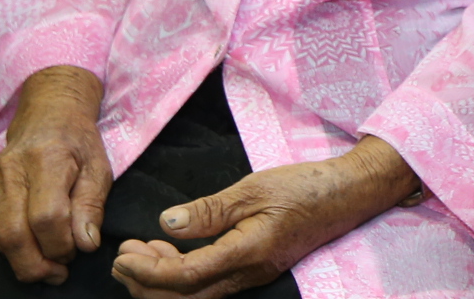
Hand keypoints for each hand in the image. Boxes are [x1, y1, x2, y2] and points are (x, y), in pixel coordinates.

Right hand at [0, 65, 112, 284]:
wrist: (46, 118)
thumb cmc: (78, 145)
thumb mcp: (99, 169)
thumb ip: (92, 207)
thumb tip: (86, 244)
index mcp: (46, 159)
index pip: (47, 216)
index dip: (60, 244)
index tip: (75, 252)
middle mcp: (9, 169)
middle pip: (15, 235)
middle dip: (37, 264)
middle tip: (58, 272)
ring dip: (24, 259)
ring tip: (48, 260)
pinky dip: (10, 247)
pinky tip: (29, 241)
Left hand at [109, 137, 418, 298]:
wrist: (350, 194)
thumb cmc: (305, 186)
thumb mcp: (254, 187)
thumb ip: (209, 210)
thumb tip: (166, 223)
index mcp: (246, 253)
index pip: (183, 279)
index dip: (147, 272)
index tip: (124, 252)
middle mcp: (247, 276)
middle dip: (143, 284)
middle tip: (123, 254)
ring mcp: (250, 277)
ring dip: (159, 282)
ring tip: (141, 251)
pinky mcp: (253, 271)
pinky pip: (207, 287)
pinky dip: (180, 277)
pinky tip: (173, 252)